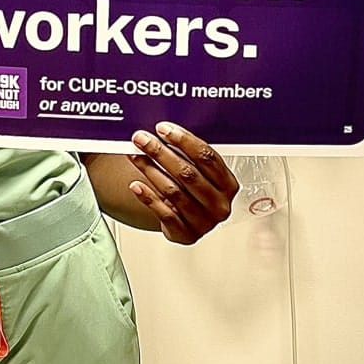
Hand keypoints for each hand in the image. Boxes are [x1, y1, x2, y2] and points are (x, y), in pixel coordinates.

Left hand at [128, 123, 238, 244]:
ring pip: (172, 191)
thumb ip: (188, 154)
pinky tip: (136, 185)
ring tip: (135, 155)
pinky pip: (163, 213)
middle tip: (141, 139)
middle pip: (188, 173)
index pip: (207, 157)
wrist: (188, 221)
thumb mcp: (200, 172)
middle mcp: (219, 204)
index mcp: (228, 184)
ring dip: (150, 170)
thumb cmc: (193, 190)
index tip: (163, 129)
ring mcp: (204, 222)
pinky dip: (147, 197)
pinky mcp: (185, 234)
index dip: (183, 140)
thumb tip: (163, 130)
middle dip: (160, 152)